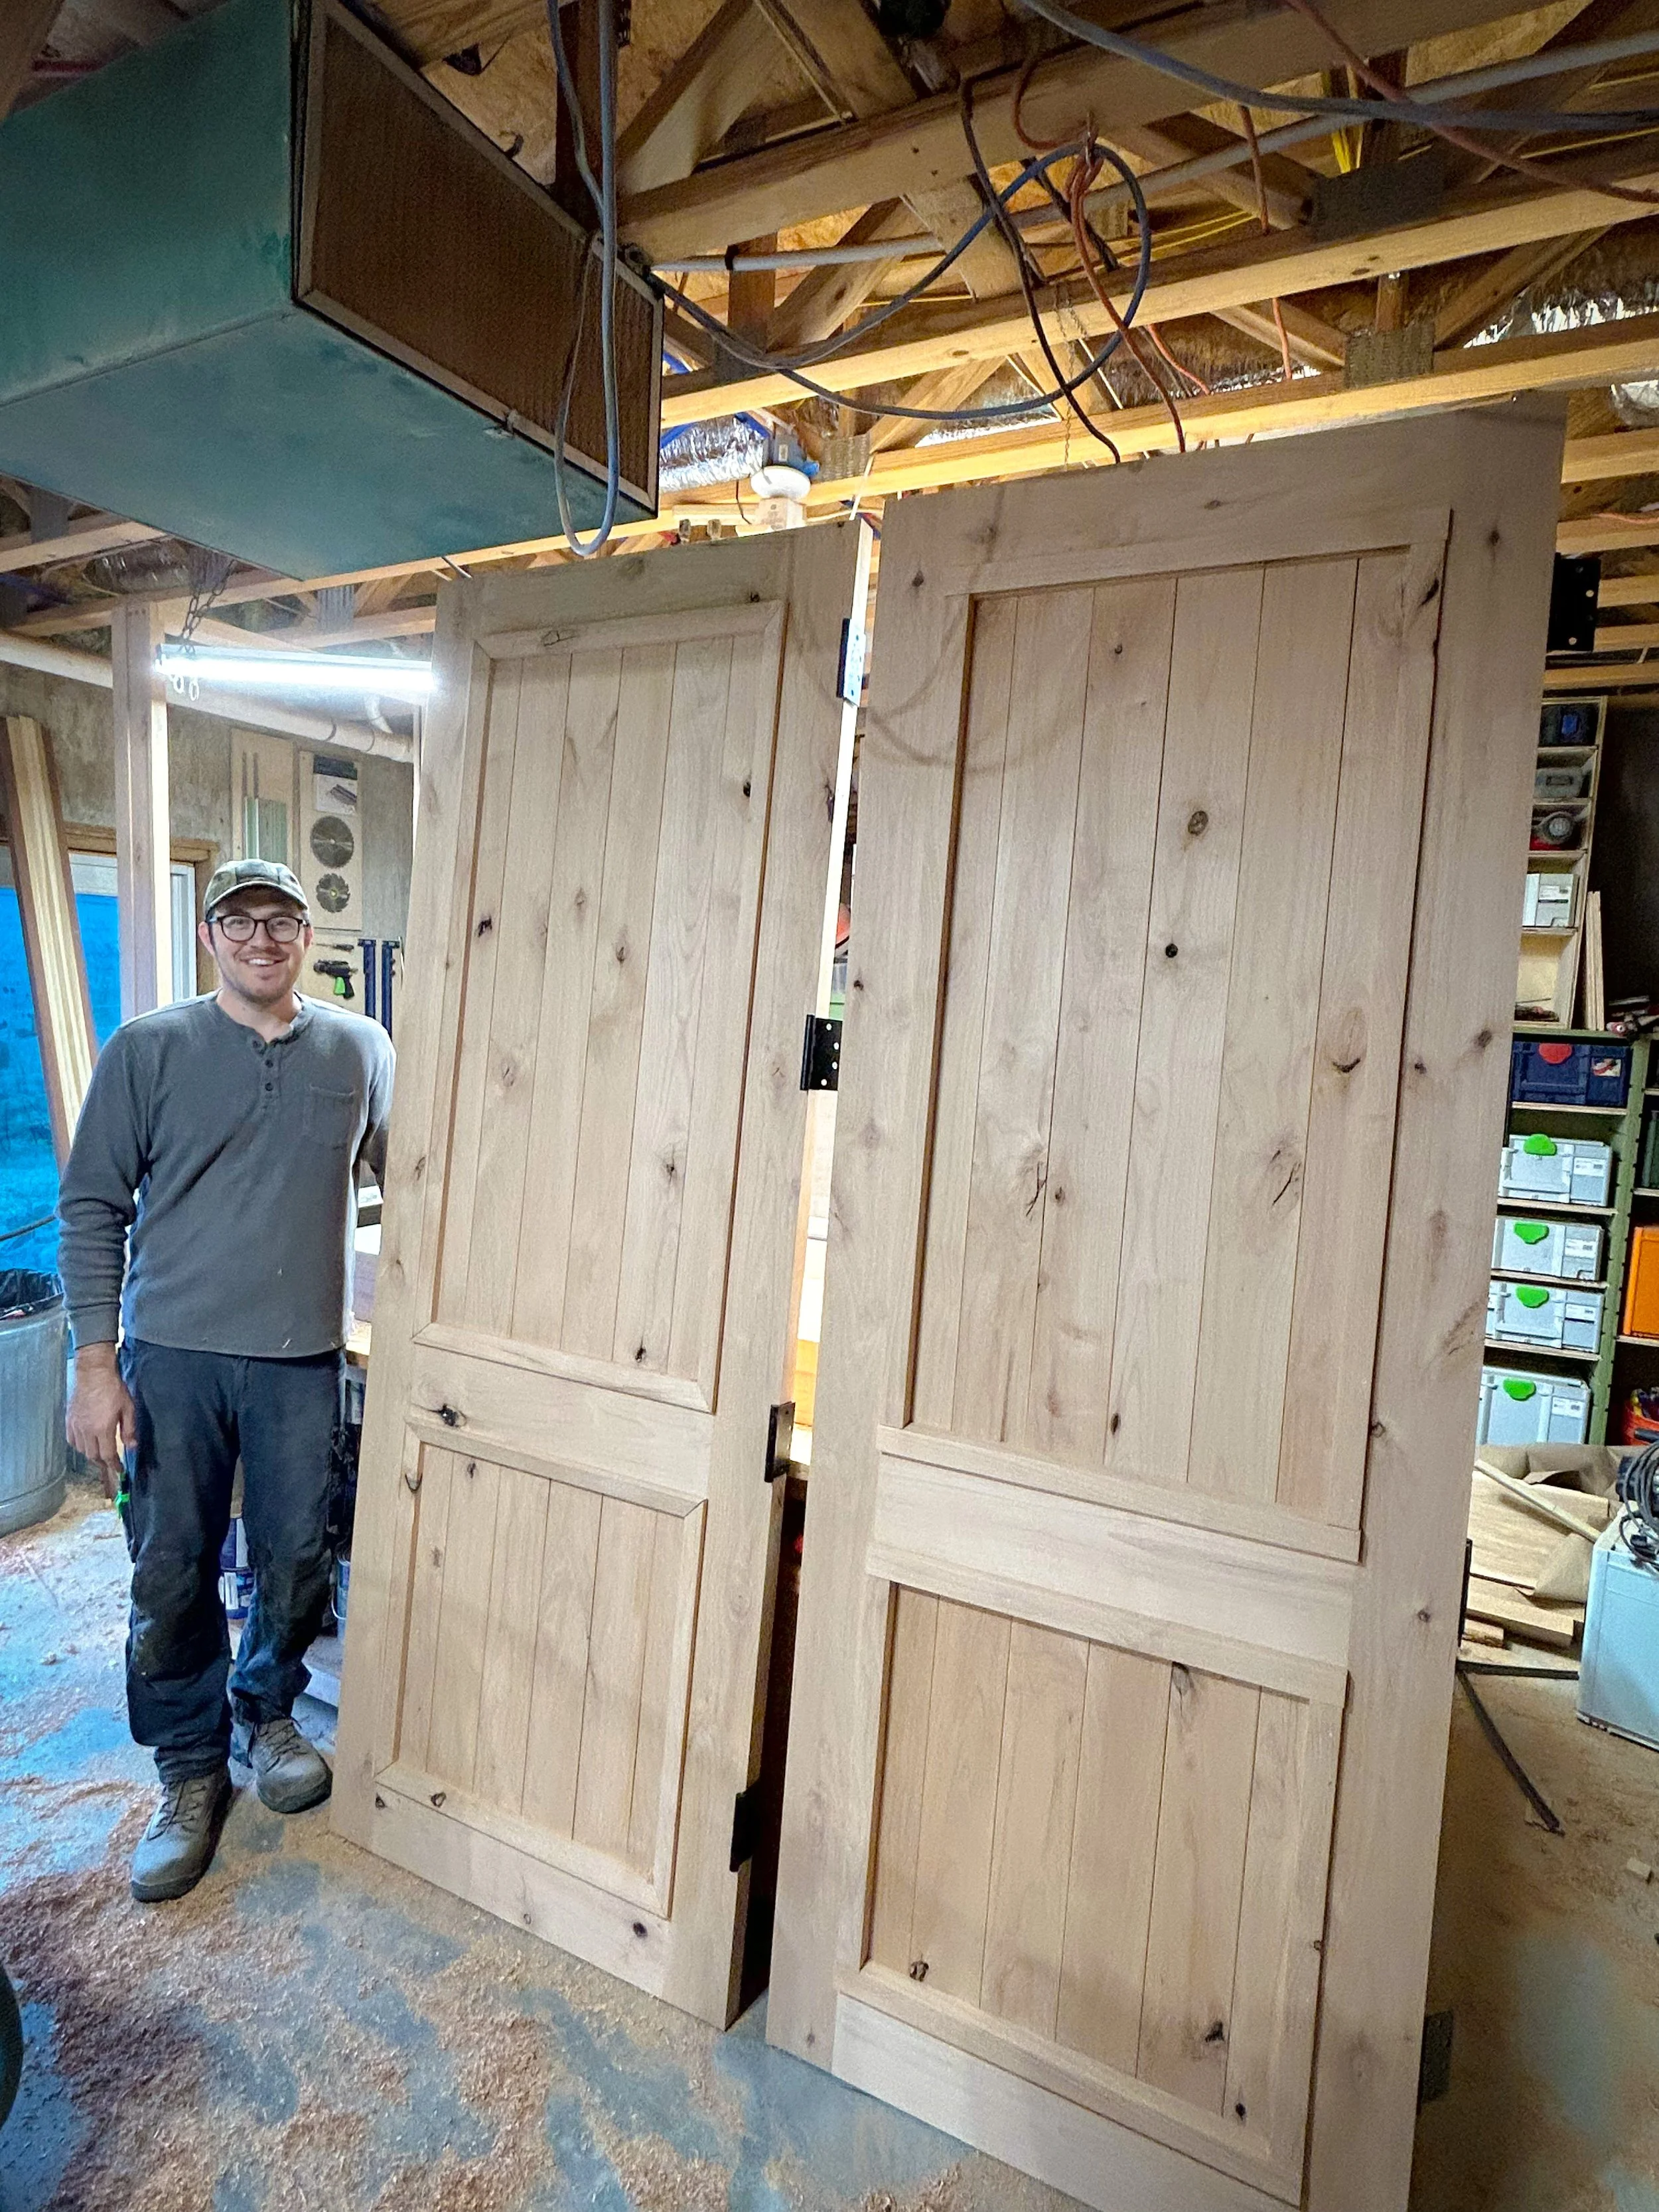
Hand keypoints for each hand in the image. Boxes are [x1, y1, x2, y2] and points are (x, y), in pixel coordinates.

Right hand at [66, 1347, 136, 1499]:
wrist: (94, 1373)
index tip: (120, 1470)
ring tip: (100, 1455)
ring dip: (91, 1455)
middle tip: (111, 1464)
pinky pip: (71, 1440)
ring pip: (81, 1450)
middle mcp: (87, 1431)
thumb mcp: (128, 1408)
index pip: (108, 1455)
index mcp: (102, 1429)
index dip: (114, 1465)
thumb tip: (132, 1447)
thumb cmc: (113, 1388)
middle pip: (93, 1456)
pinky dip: (79, 1446)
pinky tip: (85, 1444)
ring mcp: (76, 1425)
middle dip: (103, 1463)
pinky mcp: (69, 1420)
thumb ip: (129, 1429)